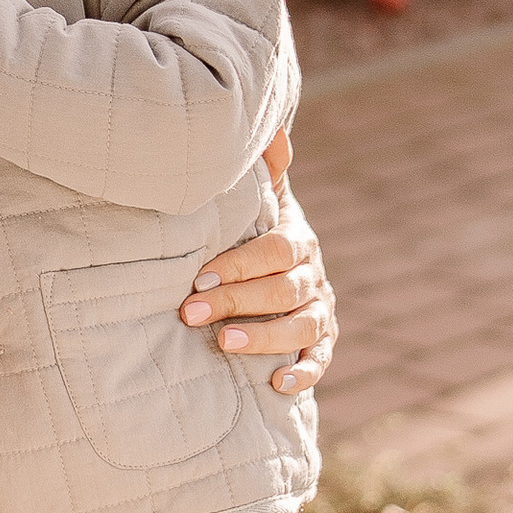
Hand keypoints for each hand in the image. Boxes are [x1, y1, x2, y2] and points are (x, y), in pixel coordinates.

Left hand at [178, 134, 336, 393]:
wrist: (280, 267)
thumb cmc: (255, 230)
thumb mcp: (262, 198)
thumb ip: (265, 170)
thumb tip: (271, 128)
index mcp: (298, 239)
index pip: (275, 251)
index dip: (239, 265)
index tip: (198, 278)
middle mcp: (313, 275)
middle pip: (282, 290)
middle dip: (236, 301)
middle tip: (190, 312)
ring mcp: (320, 311)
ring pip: (301, 327)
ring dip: (264, 336)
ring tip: (224, 342)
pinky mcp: (321, 342)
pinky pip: (320, 361)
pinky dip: (303, 373)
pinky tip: (277, 384)